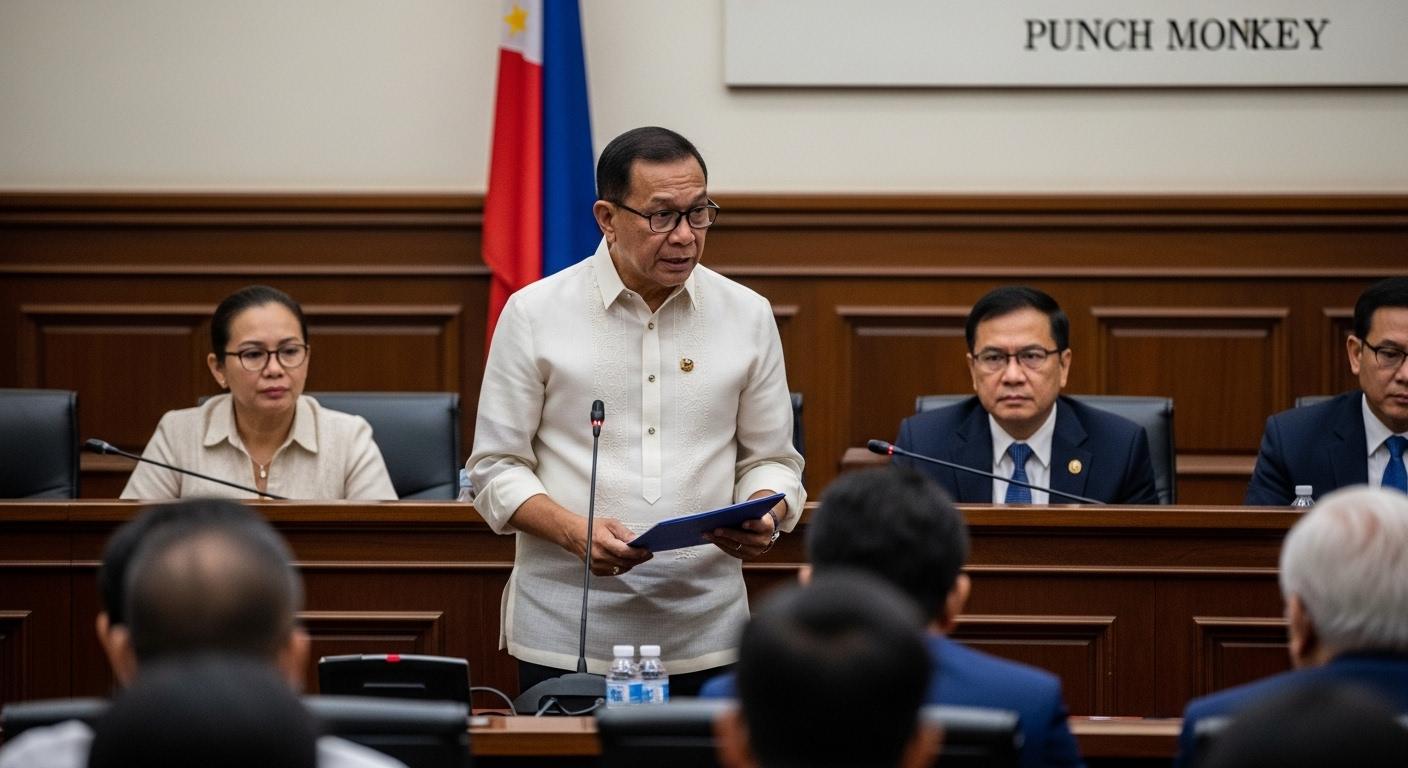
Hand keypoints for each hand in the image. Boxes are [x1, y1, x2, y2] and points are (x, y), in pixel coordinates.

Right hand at [507, 494, 652, 576]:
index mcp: (602, 541)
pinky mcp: (596, 571)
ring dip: (632, 563)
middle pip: (625, 562)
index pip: (624, 551)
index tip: (647, 551)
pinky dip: (623, 566)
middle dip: (639, 558)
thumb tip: (637, 540)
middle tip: (647, 553)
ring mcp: (597, 565)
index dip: (638, 553)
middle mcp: (598, 555)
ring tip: (639, 556)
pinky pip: (615, 571)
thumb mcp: (611, 523)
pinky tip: (626, 560)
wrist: (575, 536)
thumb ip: (624, 533)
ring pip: (622, 568)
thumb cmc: (592, 528)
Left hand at [706, 490, 783, 559]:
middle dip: (729, 534)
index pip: (760, 526)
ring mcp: (754, 551)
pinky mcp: (746, 556)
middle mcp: (763, 542)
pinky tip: (711, 538)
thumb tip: (723, 514)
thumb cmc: (754, 516)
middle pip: (745, 539)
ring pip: (736, 547)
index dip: (753, 525)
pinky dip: (721, 544)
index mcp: (767, 527)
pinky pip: (732, 551)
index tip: (743, 523)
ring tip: (707, 534)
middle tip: (716, 530)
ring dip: (720, 540)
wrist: (762, 530)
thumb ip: (745, 512)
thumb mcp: (754, 512)